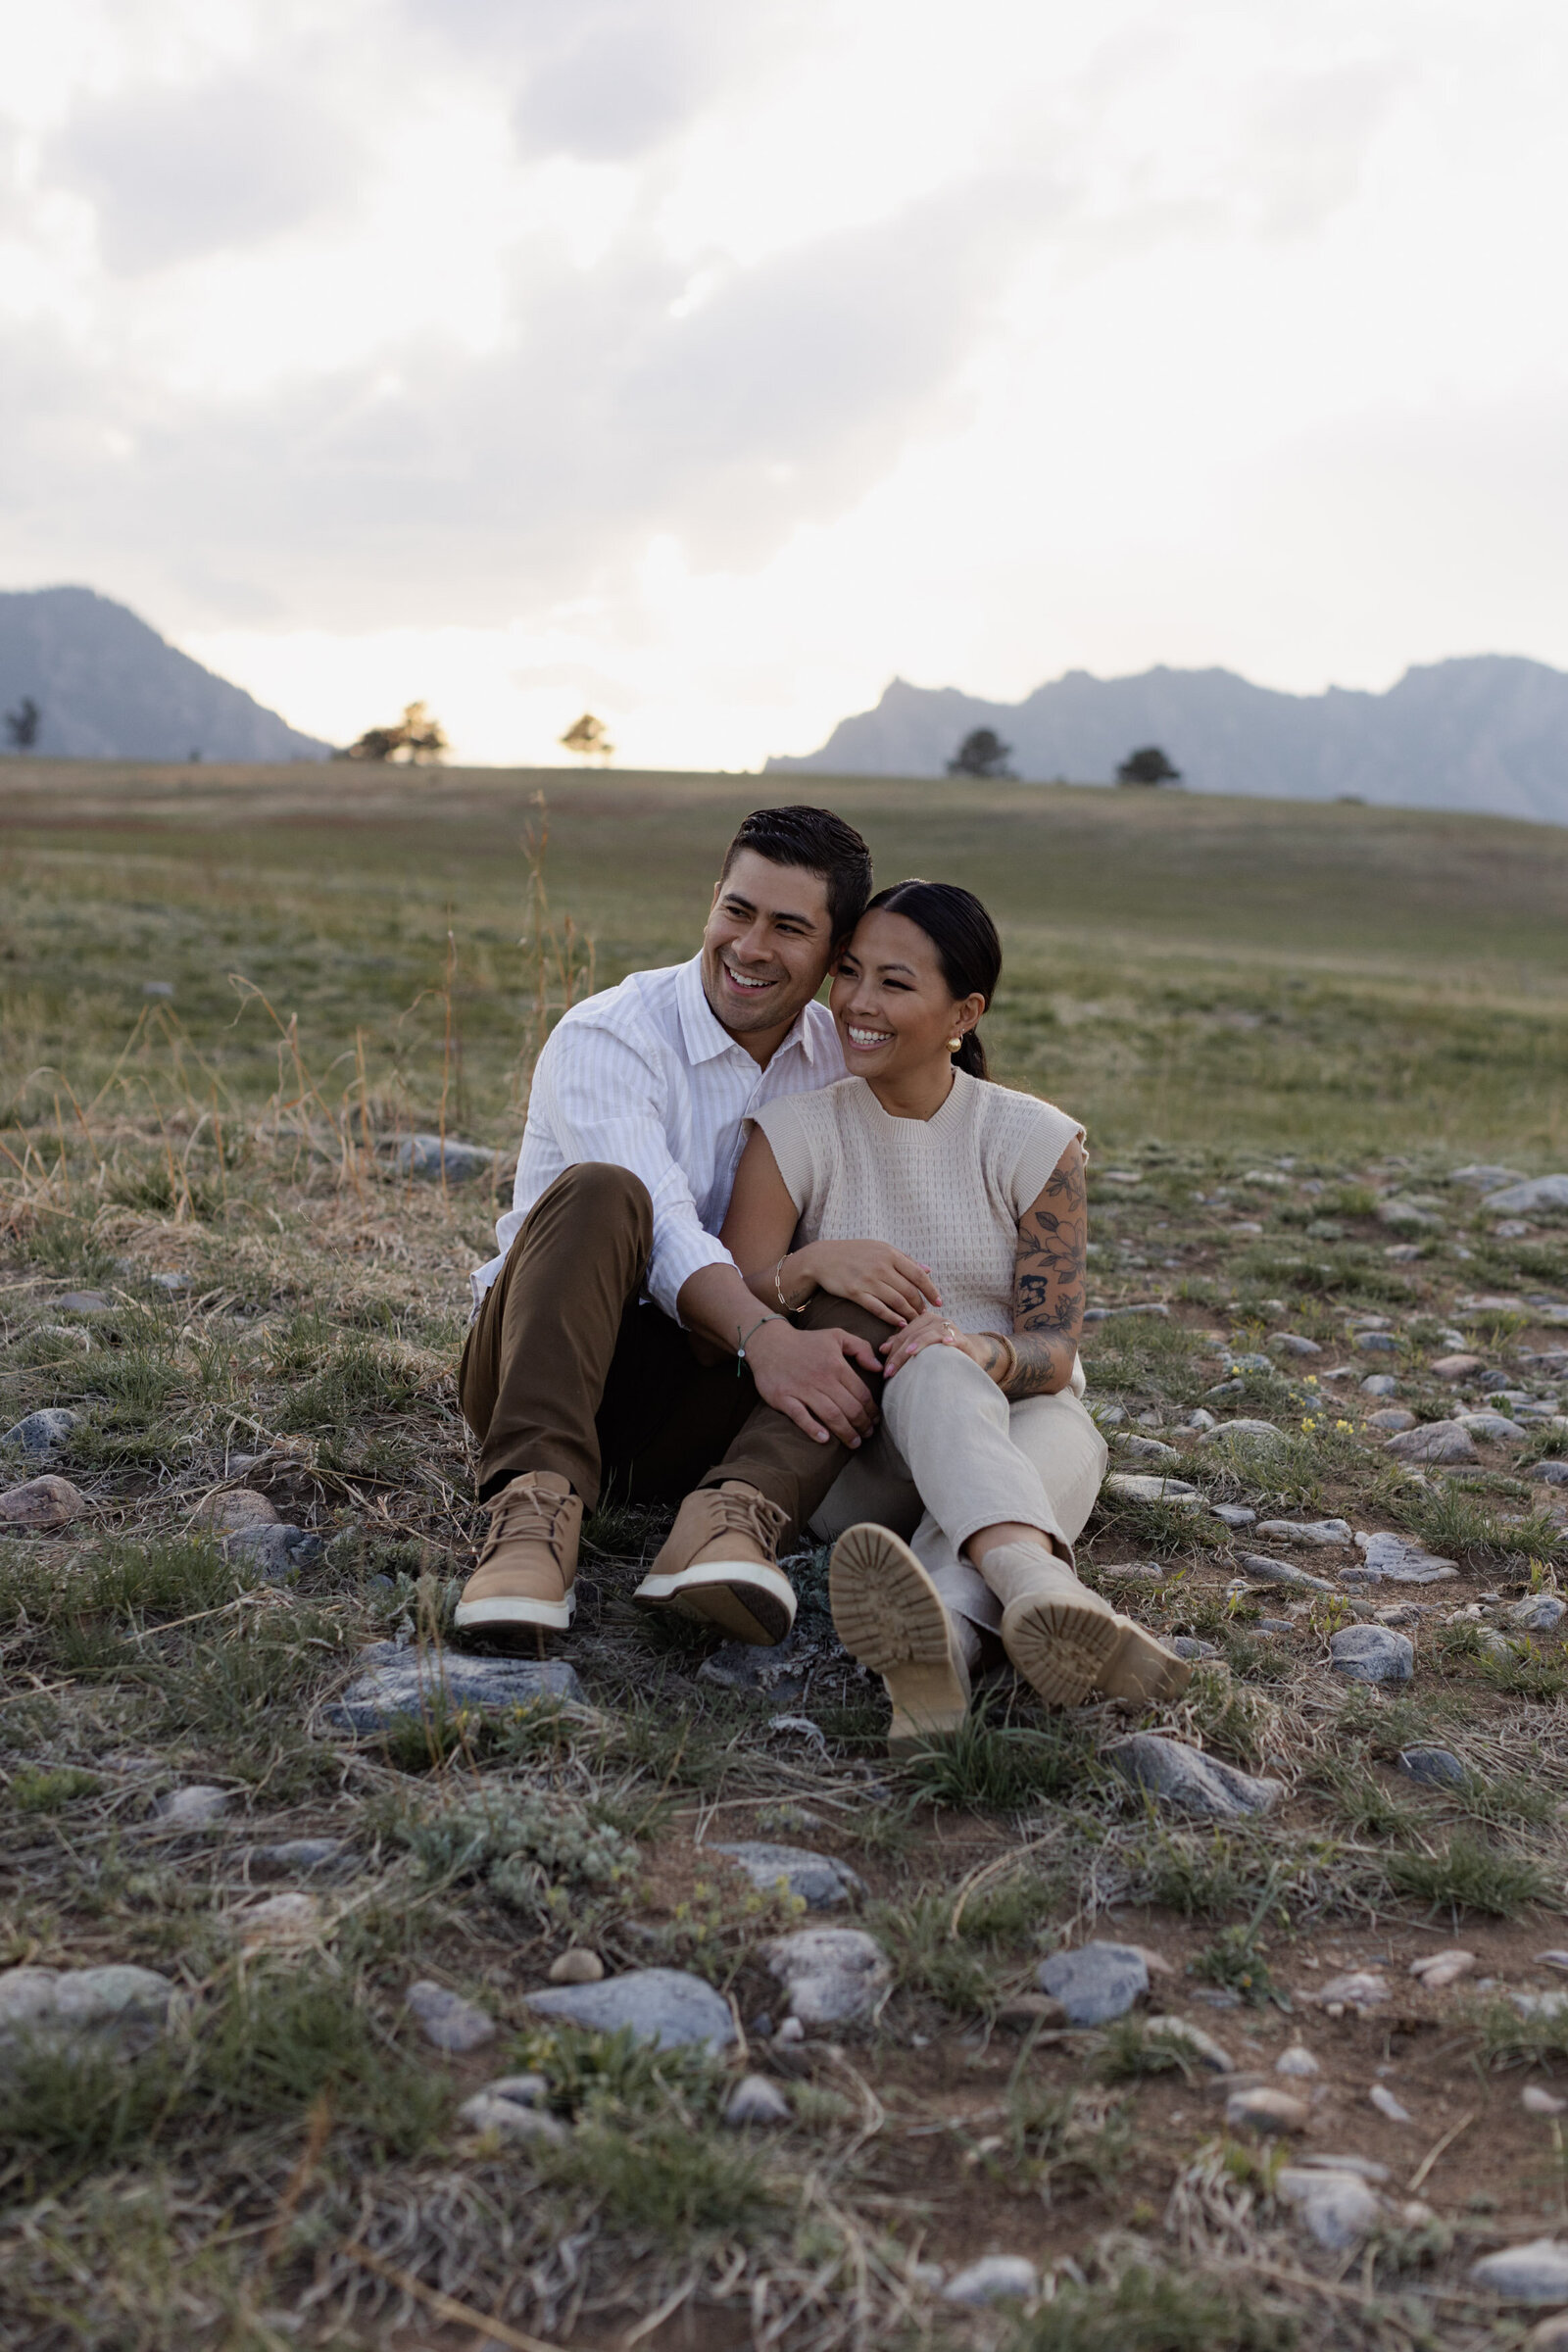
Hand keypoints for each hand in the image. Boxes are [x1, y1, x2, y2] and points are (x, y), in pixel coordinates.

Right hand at [745, 1316, 881, 1447]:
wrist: (768, 1342)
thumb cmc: (806, 1342)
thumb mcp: (836, 1336)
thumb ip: (861, 1348)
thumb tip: (879, 1368)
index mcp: (836, 1365)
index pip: (861, 1393)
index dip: (872, 1410)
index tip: (876, 1420)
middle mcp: (821, 1378)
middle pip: (849, 1408)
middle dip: (862, 1424)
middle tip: (868, 1435)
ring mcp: (801, 1389)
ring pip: (830, 1415)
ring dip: (846, 1432)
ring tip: (854, 1443)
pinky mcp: (783, 1397)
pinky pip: (800, 1416)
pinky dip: (813, 1429)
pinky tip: (824, 1439)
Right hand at [792, 1239, 940, 1325]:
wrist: (822, 1258)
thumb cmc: (854, 1253)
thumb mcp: (879, 1248)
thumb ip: (904, 1259)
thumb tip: (928, 1270)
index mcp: (889, 1254)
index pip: (918, 1274)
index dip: (931, 1290)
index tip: (938, 1302)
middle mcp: (881, 1266)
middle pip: (909, 1290)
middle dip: (920, 1306)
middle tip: (925, 1315)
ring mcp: (868, 1280)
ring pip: (896, 1301)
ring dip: (909, 1314)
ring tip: (915, 1322)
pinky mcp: (855, 1292)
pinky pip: (878, 1309)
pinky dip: (891, 1318)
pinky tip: (899, 1324)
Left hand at [880, 1309, 989, 1380]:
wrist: (969, 1355)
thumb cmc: (939, 1353)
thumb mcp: (920, 1348)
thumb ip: (902, 1344)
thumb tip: (882, 1349)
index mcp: (923, 1320)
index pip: (903, 1335)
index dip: (892, 1351)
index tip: (884, 1371)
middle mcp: (936, 1320)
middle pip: (913, 1335)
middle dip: (899, 1355)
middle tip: (890, 1372)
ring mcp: (950, 1328)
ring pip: (930, 1334)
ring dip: (920, 1343)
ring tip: (910, 1352)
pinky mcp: (963, 1339)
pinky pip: (955, 1338)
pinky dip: (950, 1339)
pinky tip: (945, 1344)